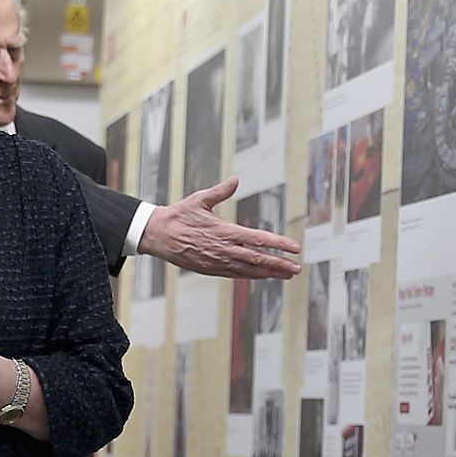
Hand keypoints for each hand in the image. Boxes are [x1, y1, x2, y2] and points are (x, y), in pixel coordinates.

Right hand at [144, 179, 300, 279]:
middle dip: (280, 264)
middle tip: (297, 267)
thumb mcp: (199, 200)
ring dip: (270, 273)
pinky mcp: (211, 269)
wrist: (157, 235)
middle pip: (258, 259)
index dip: (278, 245)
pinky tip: (264, 276)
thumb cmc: (179, 215)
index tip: (294, 248)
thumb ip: (220, 191)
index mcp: (224, 231)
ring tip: (288, 274)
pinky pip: (237, 275)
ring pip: (250, 270)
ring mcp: (218, 262)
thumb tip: (235, 179)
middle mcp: (224, 249)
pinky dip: (253, 276)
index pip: (258, 239)